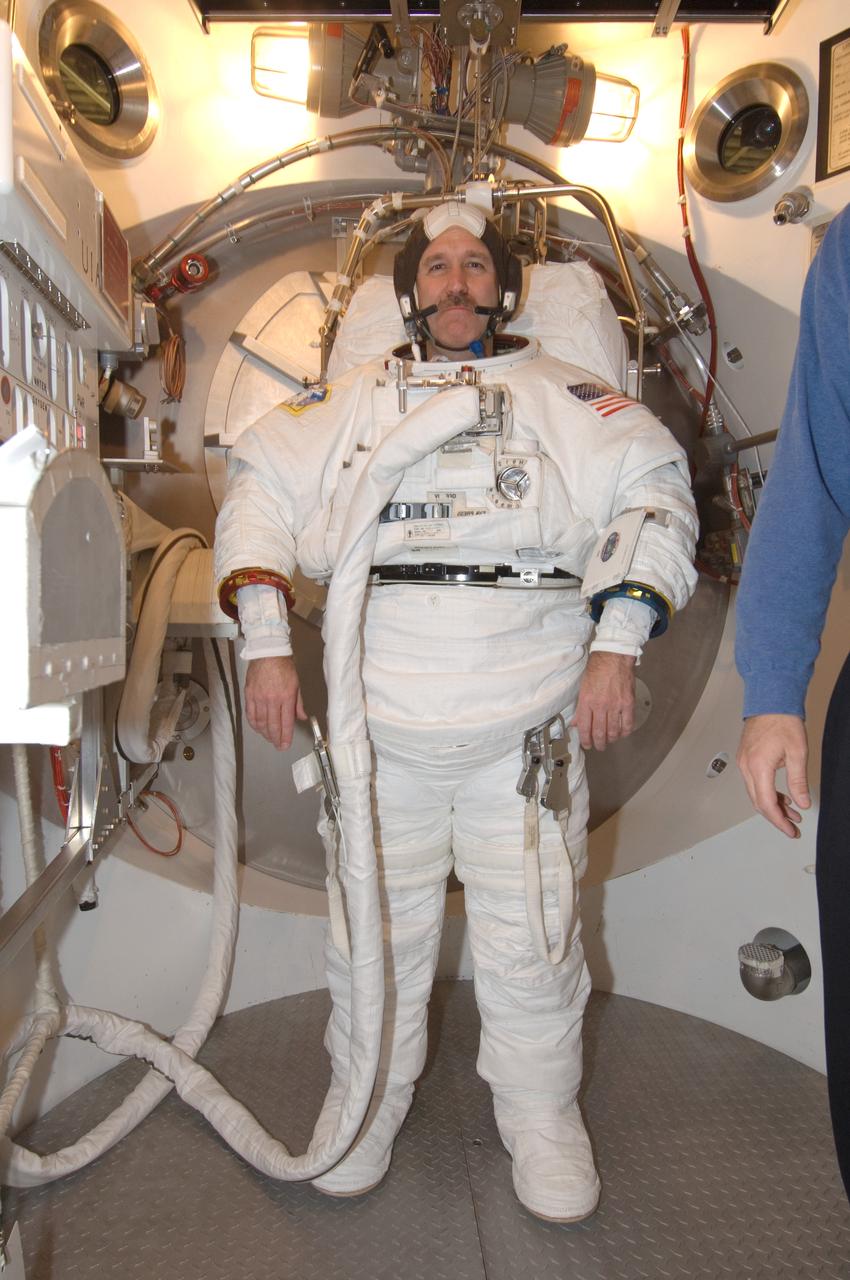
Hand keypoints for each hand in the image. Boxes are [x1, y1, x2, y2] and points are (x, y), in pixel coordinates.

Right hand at [244, 655, 305, 750]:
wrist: (268, 652)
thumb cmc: (284, 666)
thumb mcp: (296, 684)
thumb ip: (298, 703)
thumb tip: (302, 717)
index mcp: (286, 697)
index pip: (286, 722)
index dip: (286, 736)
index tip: (285, 744)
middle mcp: (272, 699)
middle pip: (273, 725)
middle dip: (276, 738)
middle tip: (278, 746)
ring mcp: (259, 697)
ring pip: (261, 722)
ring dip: (265, 733)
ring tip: (269, 738)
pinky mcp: (249, 695)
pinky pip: (250, 714)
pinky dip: (254, 724)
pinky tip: (258, 728)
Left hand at [572, 651, 636, 750]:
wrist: (614, 656)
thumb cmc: (597, 668)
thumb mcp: (583, 687)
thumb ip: (580, 707)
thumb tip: (576, 723)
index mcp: (587, 701)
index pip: (584, 727)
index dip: (585, 740)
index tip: (586, 745)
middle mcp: (600, 705)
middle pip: (599, 732)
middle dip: (598, 743)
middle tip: (598, 746)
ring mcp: (615, 705)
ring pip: (613, 731)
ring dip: (611, 739)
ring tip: (609, 741)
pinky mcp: (628, 703)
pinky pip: (628, 723)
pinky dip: (625, 732)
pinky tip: (622, 733)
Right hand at [737, 713, 809, 837]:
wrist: (770, 700)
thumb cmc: (782, 721)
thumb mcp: (797, 753)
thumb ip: (798, 781)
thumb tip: (802, 803)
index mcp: (758, 767)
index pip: (766, 804)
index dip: (779, 821)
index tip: (790, 830)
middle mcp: (746, 767)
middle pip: (758, 802)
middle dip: (776, 817)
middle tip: (792, 827)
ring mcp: (744, 762)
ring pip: (756, 793)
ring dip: (773, 805)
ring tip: (792, 813)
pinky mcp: (746, 758)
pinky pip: (754, 783)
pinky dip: (767, 793)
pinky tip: (782, 796)